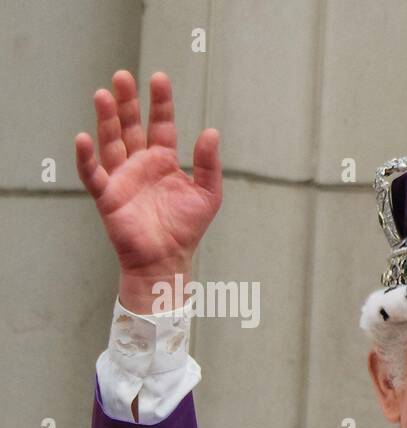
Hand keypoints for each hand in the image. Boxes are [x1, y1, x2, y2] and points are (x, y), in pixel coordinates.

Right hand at [75, 71, 221, 300]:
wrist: (168, 260)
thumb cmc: (187, 228)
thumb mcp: (209, 194)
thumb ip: (209, 164)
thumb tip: (211, 131)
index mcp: (164, 160)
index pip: (161, 124)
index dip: (160, 103)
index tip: (159, 78)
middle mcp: (140, 164)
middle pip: (131, 125)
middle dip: (126, 102)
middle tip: (122, 76)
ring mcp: (122, 177)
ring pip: (110, 141)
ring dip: (105, 119)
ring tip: (103, 94)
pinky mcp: (108, 196)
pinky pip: (93, 173)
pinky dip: (87, 157)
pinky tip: (83, 138)